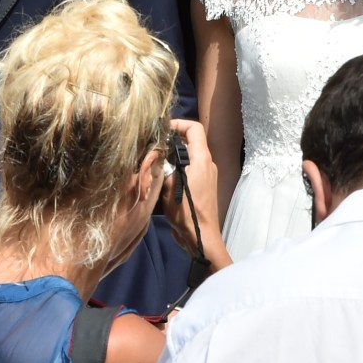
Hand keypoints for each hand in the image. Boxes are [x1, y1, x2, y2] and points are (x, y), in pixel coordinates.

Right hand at [160, 119, 231, 273]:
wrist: (201, 238)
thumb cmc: (186, 211)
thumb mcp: (168, 186)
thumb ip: (163, 166)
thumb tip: (154, 153)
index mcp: (201, 159)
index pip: (194, 128)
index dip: (178, 124)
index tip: (162, 131)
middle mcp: (208, 163)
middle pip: (191, 141)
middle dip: (172, 141)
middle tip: (155, 147)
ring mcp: (208, 175)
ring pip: (190, 156)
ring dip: (174, 156)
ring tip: (157, 163)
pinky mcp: (204, 186)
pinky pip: (191, 168)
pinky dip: (179, 168)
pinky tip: (165, 179)